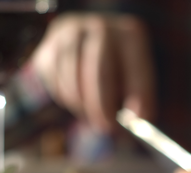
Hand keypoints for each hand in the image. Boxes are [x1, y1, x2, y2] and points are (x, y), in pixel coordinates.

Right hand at [31, 13, 156, 132]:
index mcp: (130, 35)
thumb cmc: (116, 67)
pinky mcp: (51, 45)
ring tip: (90, 114)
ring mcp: (73, 34)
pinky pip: (55, 78)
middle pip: (100, 70)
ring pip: (73, 77)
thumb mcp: (133, 77)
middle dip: (102, 104)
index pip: (136, 67)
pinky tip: (75, 99)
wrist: (85, 41)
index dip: (136, 95)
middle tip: (105, 126)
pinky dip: (65, 96)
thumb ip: (139, 98)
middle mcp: (102, 28)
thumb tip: (139, 119)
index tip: (135, 119)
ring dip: (81, 103)